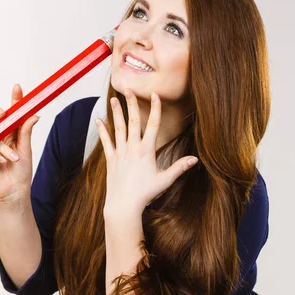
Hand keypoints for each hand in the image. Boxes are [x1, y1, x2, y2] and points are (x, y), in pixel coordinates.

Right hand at [0, 84, 39, 202]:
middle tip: (4, 114)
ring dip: (4, 147)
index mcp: (12, 132)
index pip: (13, 113)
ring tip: (13, 159)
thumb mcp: (26, 149)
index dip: (15, 100)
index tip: (18, 88)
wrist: (15, 191)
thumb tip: (33, 115)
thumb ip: (26, 132)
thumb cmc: (21, 172)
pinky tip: (4, 162)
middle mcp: (0, 135)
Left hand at [96, 89, 198, 216]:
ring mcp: (120, 153)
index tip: (155, 95)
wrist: (123, 205)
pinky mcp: (111, 159)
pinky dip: (102, 130)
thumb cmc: (145, 194)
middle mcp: (132, 148)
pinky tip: (98, 120)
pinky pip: (106, 142)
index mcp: (146, 151)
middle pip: (133, 121)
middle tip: (129, 89)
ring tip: (114, 99)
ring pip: (118, 128)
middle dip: (132, 104)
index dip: (155, 109)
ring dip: (116, 112)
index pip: (153, 125)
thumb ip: (179, 168)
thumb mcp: (165, 180)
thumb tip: (195, 159)